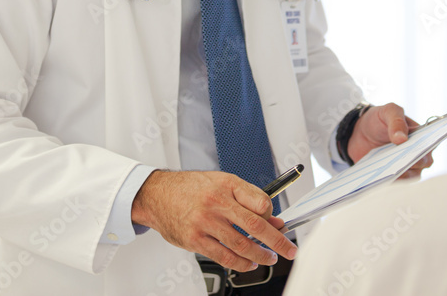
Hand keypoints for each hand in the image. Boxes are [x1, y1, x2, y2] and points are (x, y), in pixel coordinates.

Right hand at [131, 170, 296, 271]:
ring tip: (269, 259)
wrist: (158, 194)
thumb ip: (247, 199)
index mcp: (227, 184)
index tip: (278, 224)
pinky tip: (248, 263)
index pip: (261, 202)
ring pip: (241, 244)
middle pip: (256, 225)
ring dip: (260, 255)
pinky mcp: (195, 239)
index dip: (273, 216)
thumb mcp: (221, 182)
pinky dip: (240, 263)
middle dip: (277, 241)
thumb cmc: (191, 188)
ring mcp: (205, 222)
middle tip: (288, 249)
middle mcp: (217, 202)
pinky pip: (224, 256)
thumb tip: (273, 219)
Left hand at [346, 104, 432, 176]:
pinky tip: (381, 179)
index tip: (417, 149)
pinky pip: (396, 183)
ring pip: (411, 175)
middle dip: (413, 162)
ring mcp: (407, 167)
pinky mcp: (394, 177)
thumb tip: (402, 139)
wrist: (357, 132)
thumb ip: (396, 121)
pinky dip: (390, 181)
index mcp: (421, 136)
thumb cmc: (378, 119)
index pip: (430, 143)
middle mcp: (419, 153)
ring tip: (389, 172)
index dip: (426, 147)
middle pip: (423, 162)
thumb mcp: (387, 112)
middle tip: (401, 161)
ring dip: (401, 174)